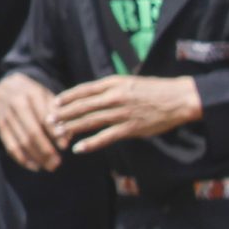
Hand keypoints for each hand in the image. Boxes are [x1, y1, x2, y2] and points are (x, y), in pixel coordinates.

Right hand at [0, 72, 63, 171]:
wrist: (7, 86)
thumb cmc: (35, 95)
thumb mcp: (48, 97)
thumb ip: (59, 116)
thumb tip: (65, 141)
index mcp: (32, 94)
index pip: (45, 118)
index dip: (55, 134)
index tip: (65, 148)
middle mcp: (16, 104)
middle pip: (32, 132)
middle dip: (45, 150)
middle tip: (57, 163)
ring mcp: (6, 115)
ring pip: (21, 141)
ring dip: (36, 157)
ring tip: (50, 166)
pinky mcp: (0, 126)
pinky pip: (10, 146)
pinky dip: (22, 158)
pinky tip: (34, 166)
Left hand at [56, 74, 202, 152]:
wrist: (179, 98)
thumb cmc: (155, 89)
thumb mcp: (129, 81)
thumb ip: (111, 87)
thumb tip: (92, 93)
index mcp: (113, 83)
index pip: (83, 89)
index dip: (67, 97)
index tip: (54, 103)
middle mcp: (114, 96)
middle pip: (82, 106)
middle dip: (63, 113)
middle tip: (48, 120)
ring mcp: (122, 113)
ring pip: (90, 120)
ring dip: (72, 127)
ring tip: (58, 133)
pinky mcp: (131, 128)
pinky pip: (106, 137)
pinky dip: (91, 143)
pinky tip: (79, 148)